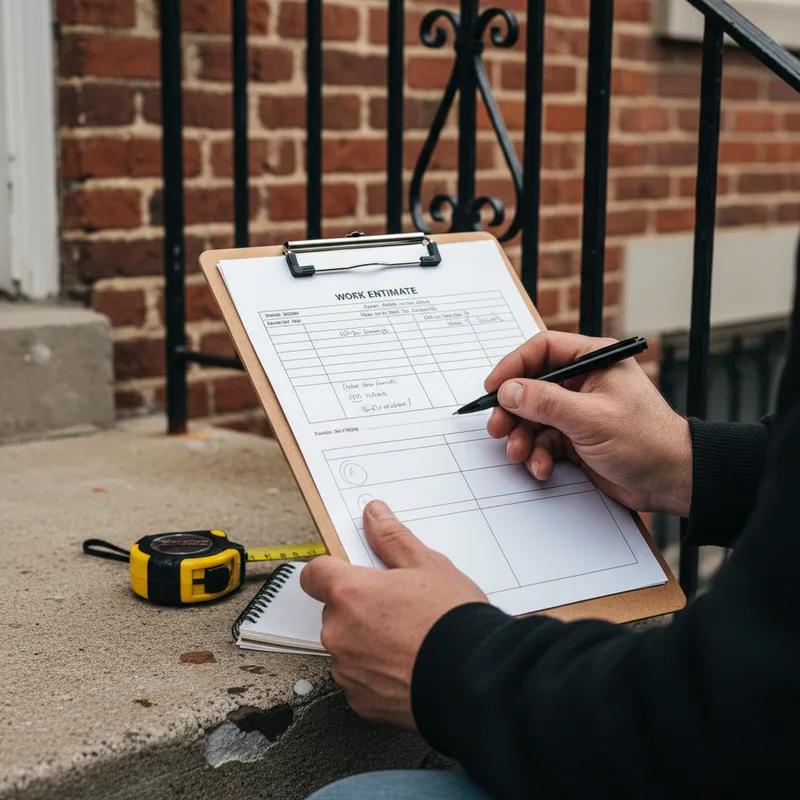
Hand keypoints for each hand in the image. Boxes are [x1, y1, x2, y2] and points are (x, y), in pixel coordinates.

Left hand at [300, 500, 486, 729]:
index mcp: (350, 594)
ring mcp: (347, 670)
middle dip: (359, 607)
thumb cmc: (452, 621)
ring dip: (367, 640)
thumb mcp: (428, 565)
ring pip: (347, 645)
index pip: (314, 573)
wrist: (476, 680)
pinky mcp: (360, 701)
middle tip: (398, 607)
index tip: (350, 572)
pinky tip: (408, 666)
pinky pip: (359, 678)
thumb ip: (392, 538)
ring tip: (408, 639)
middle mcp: (339, 632)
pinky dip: (377, 672)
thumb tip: (374, 515)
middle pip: (335, 610)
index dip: (332, 570)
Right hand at [485, 330, 691, 515]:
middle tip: (498, 427)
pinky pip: (543, 441)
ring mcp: (578, 411)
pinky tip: (541, 467)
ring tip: (519, 454)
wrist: (671, 481)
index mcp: (594, 361)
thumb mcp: (591, 417)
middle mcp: (584, 382)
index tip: (493, 387)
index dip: (514, 366)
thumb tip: (509, 390)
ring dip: (522, 437)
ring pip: (534, 417)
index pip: (543, 349)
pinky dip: (537, 455)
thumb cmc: (647, 440)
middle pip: (532, 386)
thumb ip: (546, 402)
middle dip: (513, 410)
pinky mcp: (575, 438)